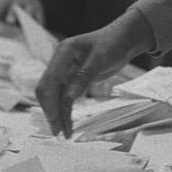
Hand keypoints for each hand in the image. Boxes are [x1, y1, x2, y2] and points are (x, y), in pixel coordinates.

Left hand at [0, 0, 43, 29]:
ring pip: (29, 12)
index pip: (1, 6)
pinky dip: (37, 27)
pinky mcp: (39, 15)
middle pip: (16, 7)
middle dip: (13, 14)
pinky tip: (36, 35)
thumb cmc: (7, 2)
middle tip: (9, 21)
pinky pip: (39, 21)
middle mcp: (19, 2)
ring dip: (27, 19)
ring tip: (25, 28)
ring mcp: (30, 7)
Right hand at [35, 10, 154, 137]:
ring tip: (64, 133)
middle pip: (48, 90)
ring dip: (58, 113)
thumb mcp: (101, 59)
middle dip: (51, 111)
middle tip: (58, 133)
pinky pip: (64, 96)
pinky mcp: (72, 77)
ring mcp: (65, 69)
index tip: (56, 122)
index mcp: (64, 52)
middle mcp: (60, 61)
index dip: (50, 103)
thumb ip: (83, 77)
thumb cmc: (114, 43)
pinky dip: (65, 109)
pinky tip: (68, 123)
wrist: (123, 38)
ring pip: (55, 95)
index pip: (49, 81)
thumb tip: (68, 98)